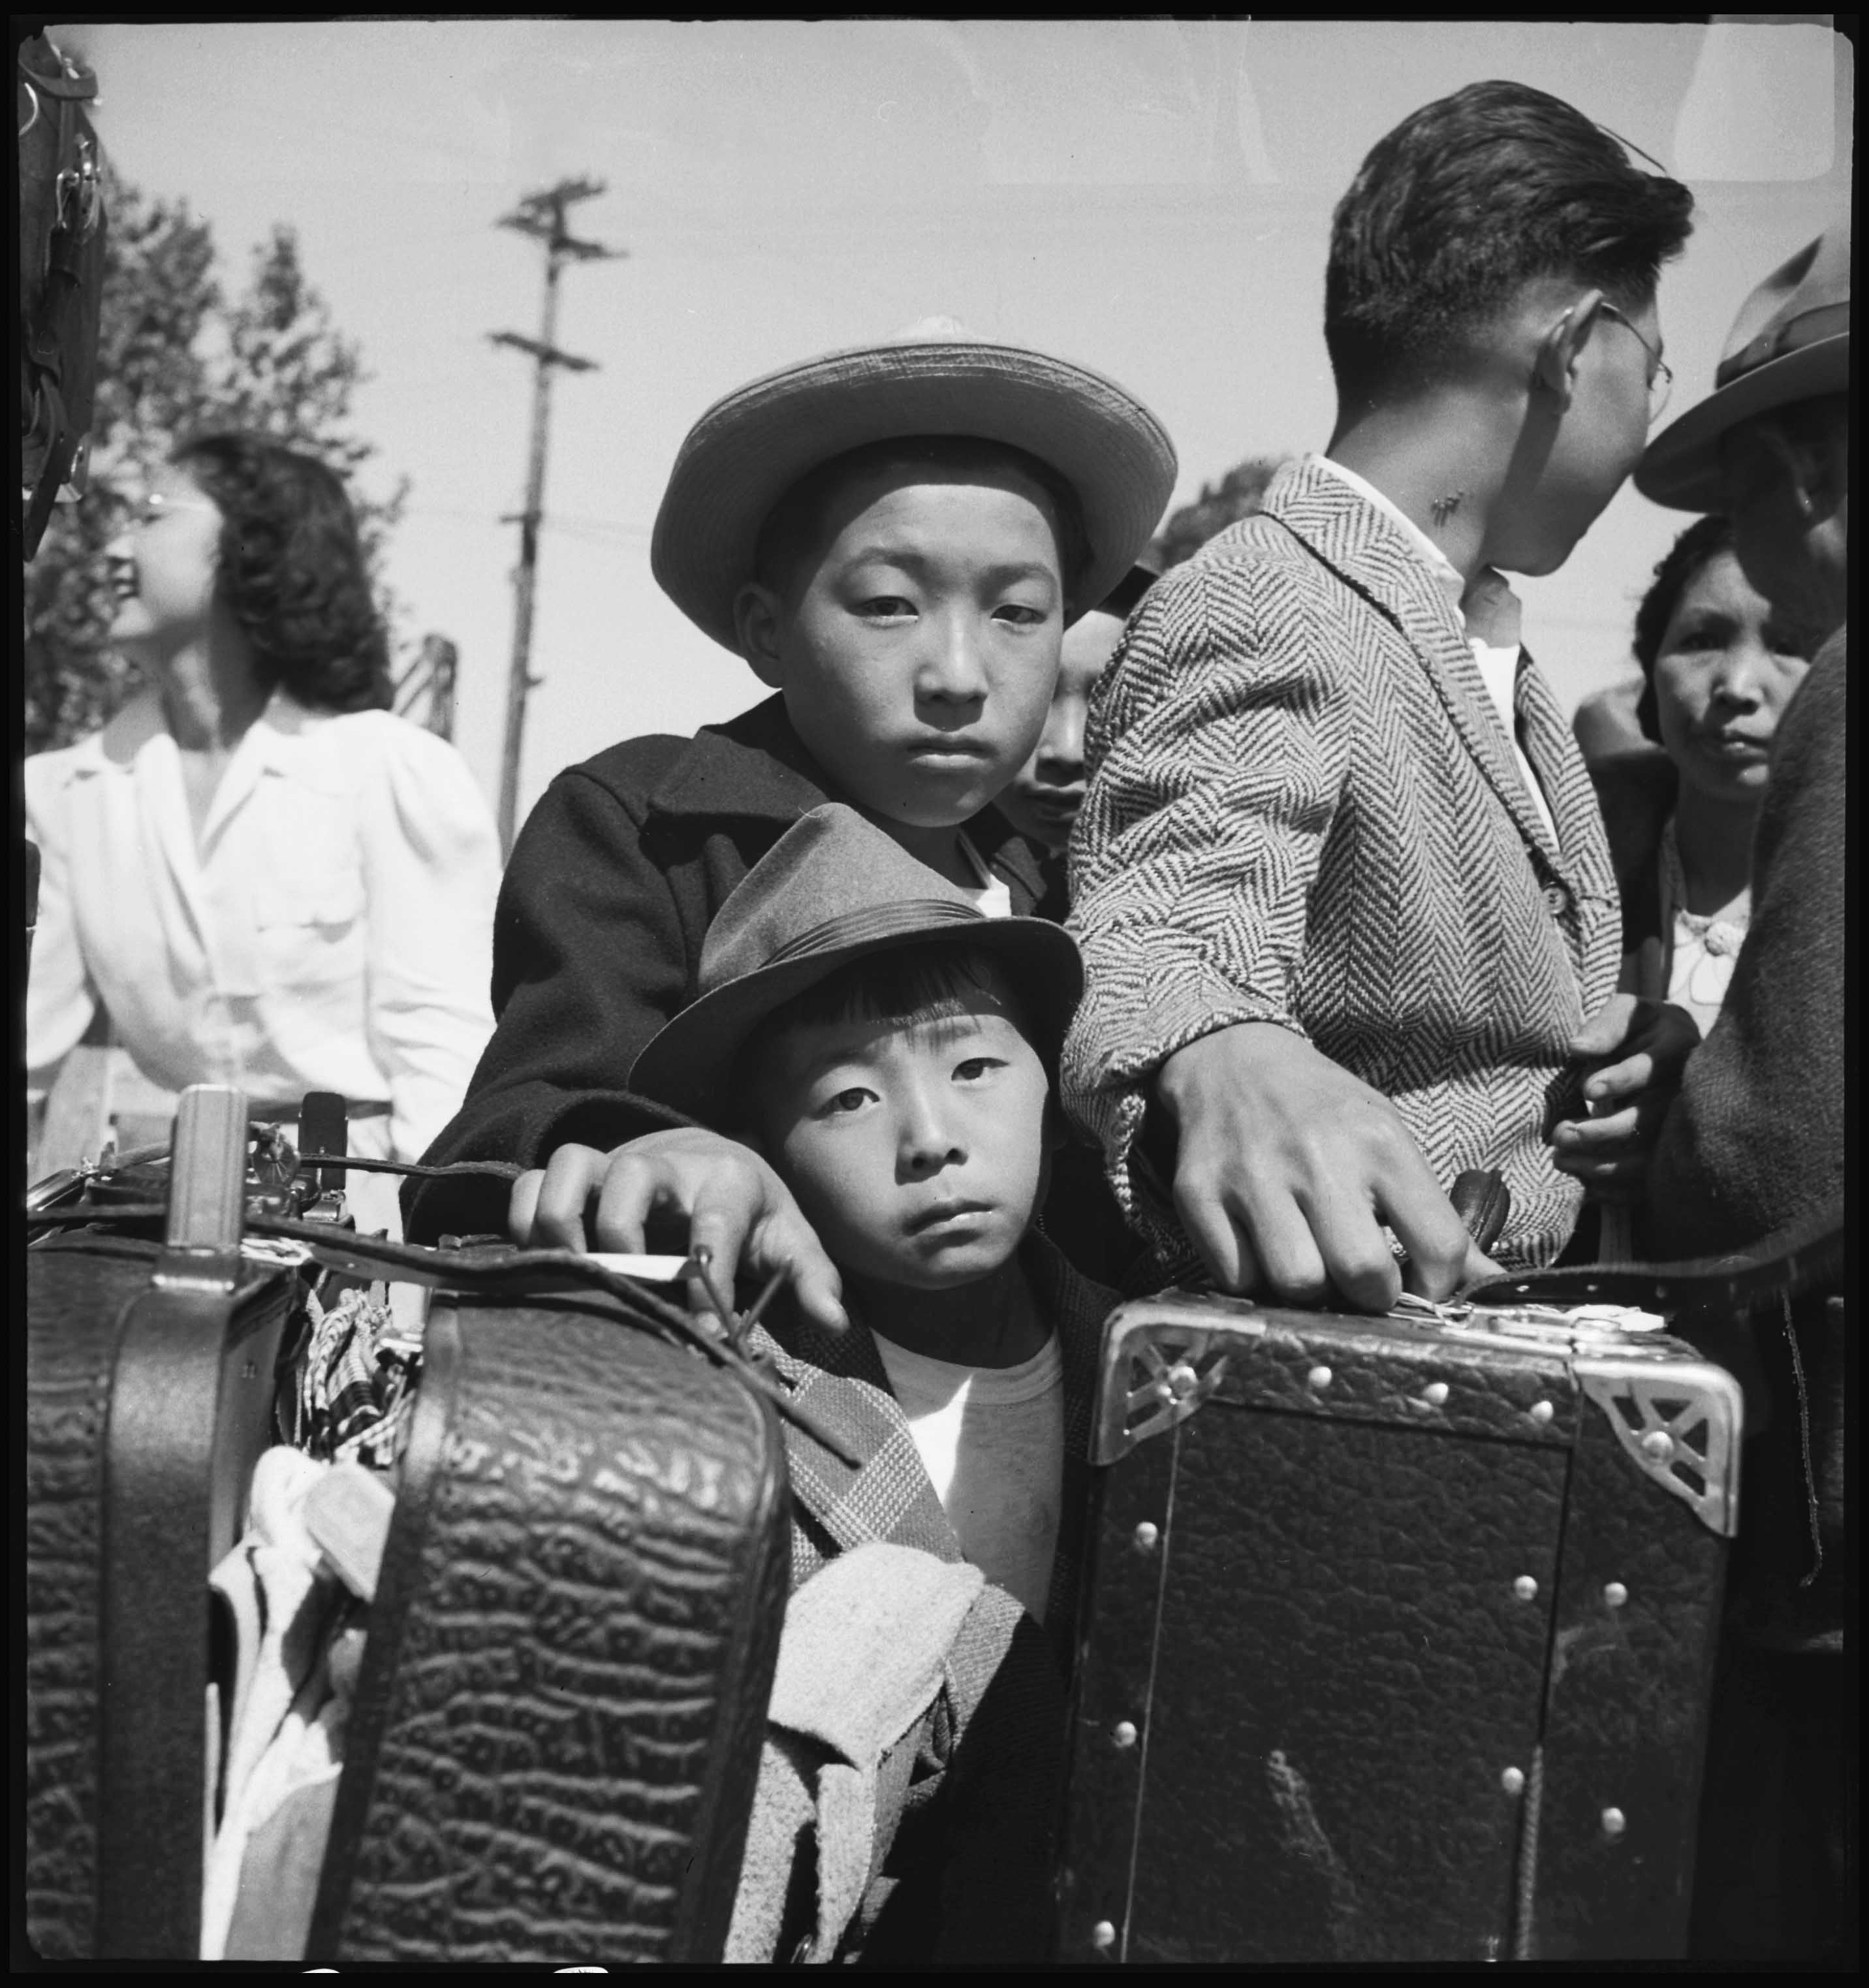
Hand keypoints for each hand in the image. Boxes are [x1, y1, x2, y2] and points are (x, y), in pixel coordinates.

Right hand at [508, 1127, 847, 1332]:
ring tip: (571, 1272)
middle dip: (623, 1232)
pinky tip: (540, 1265)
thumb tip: (833, 1321)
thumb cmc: (751, 1211)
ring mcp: (614, 1166)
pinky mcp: (578, 1177)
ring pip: (572, 1165)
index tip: (702, 1329)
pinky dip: (525, 1218)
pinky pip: (532, 1180)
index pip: (715, 1220)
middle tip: (623, 1284)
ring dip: (561, 1218)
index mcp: (727, 1181)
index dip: (706, 1275)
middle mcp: (667, 1166)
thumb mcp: (789, 1239)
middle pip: (633, 1176)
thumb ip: (811, 1278)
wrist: (714, 1158)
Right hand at [1155, 1022, 1489, 1310]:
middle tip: (1359, 1280)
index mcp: (1379, 1142)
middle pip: (1364, 1276)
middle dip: (1369, 1296)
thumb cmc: (1322, 1113)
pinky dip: (1252, 1277)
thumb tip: (1490, 1284)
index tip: (1421, 1284)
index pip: (1439, 1245)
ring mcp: (1252, 1175)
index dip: (1438, 1285)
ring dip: (1308, 1289)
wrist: (1231, 1061)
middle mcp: (1318, 1156)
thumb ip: (1435, 1218)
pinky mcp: (1198, 1193)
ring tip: (1309, 1261)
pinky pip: (1236, 1278)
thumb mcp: (1388, 1142)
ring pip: (1297, 1284)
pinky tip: (1261, 1246)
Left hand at [1550, 995, 1699, 1198]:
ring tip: (1560, 1159)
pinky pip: (1650, 1180)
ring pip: (1650, 1156)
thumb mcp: (1627, 1012)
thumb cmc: (1639, 1029)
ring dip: (1603, 1165)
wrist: (1666, 1052)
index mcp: (1678, 1047)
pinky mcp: (1671, 1153)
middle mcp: (1686, 1091)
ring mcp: (1682, 1126)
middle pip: (1651, 1120)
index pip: (1654, 1067)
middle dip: (1603, 1131)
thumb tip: (1577, 1048)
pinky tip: (1585, 1187)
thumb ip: (1607, 1026)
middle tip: (1561, 1133)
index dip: (1622, 1080)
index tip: (1587, 1088)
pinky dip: (1617, 1190)